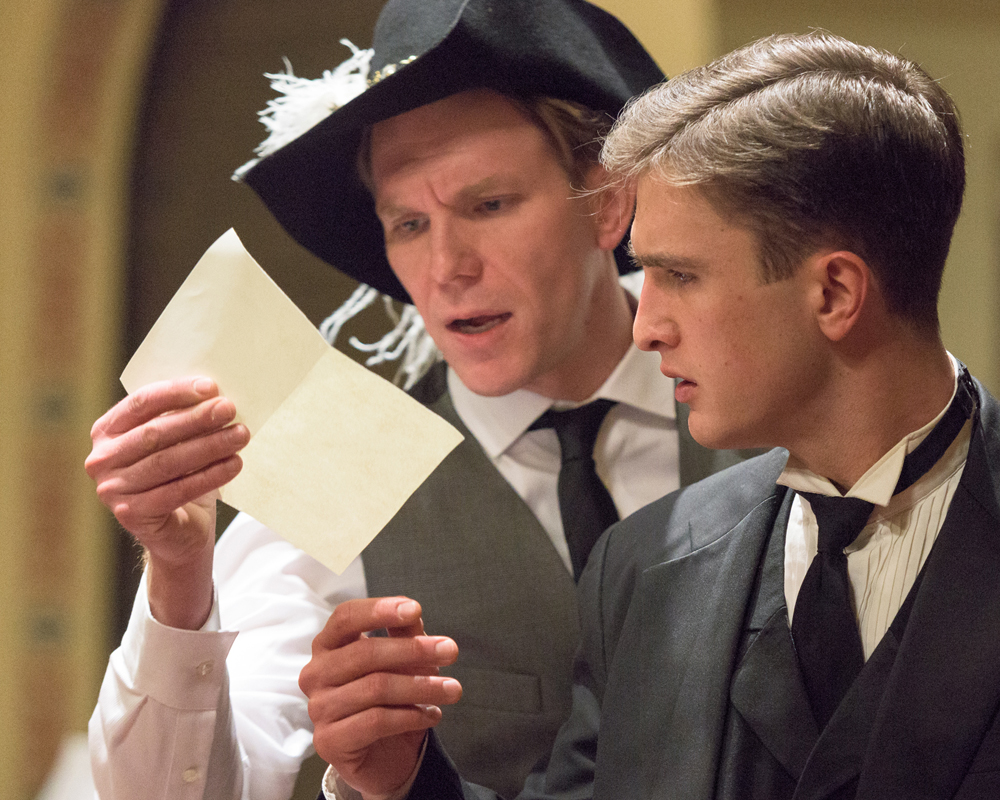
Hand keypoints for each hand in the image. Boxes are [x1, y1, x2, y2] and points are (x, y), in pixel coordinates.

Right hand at [85, 377, 249, 627]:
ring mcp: (112, 489)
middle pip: (155, 432)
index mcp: (107, 431)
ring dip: (209, 445)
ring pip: (168, 461)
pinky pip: (177, 491)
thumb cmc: (179, 476)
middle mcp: (102, 459)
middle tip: (230, 409)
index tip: (211, 387)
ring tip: (240, 435)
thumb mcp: (177, 442)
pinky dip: (210, 476)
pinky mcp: (131, 514)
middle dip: (197, 418)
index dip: (177, 392)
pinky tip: (234, 464)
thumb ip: (183, 417)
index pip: (141, 403)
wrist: (178, 531)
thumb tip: (216, 394)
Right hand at [300, 597, 462, 796]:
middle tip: (450, 651)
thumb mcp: (402, 661)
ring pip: (375, 688)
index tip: (415, 609)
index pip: (346, 617)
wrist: (384, 757)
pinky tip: (433, 714)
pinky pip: (376, 722)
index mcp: (328, 645)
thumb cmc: (390, 699)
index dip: (379, 610)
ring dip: (421, 687)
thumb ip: (403, 634)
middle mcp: (316, 673)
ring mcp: (318, 708)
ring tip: (452, 689)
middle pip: (365, 653)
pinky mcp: (329, 741)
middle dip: (414, 650)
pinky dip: (411, 716)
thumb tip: (412, 612)